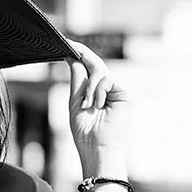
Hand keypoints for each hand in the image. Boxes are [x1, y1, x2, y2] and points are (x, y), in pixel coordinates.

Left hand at [65, 40, 129, 177]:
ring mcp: (118, 92)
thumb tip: (73, 56)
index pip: (88, 69)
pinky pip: (106, 81)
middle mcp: (108, 91)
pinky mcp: (126, 95)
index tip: (66, 42)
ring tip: (87, 105)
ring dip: (89, 87)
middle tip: (68, 44)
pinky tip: (97, 105)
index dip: (79, 55)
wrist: (97, 148)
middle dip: (82, 56)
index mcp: (95, 93)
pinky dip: (97, 91)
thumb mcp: (76, 101)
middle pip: (95, 66)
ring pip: (100, 72)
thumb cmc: (85, 132)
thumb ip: (78, 79)